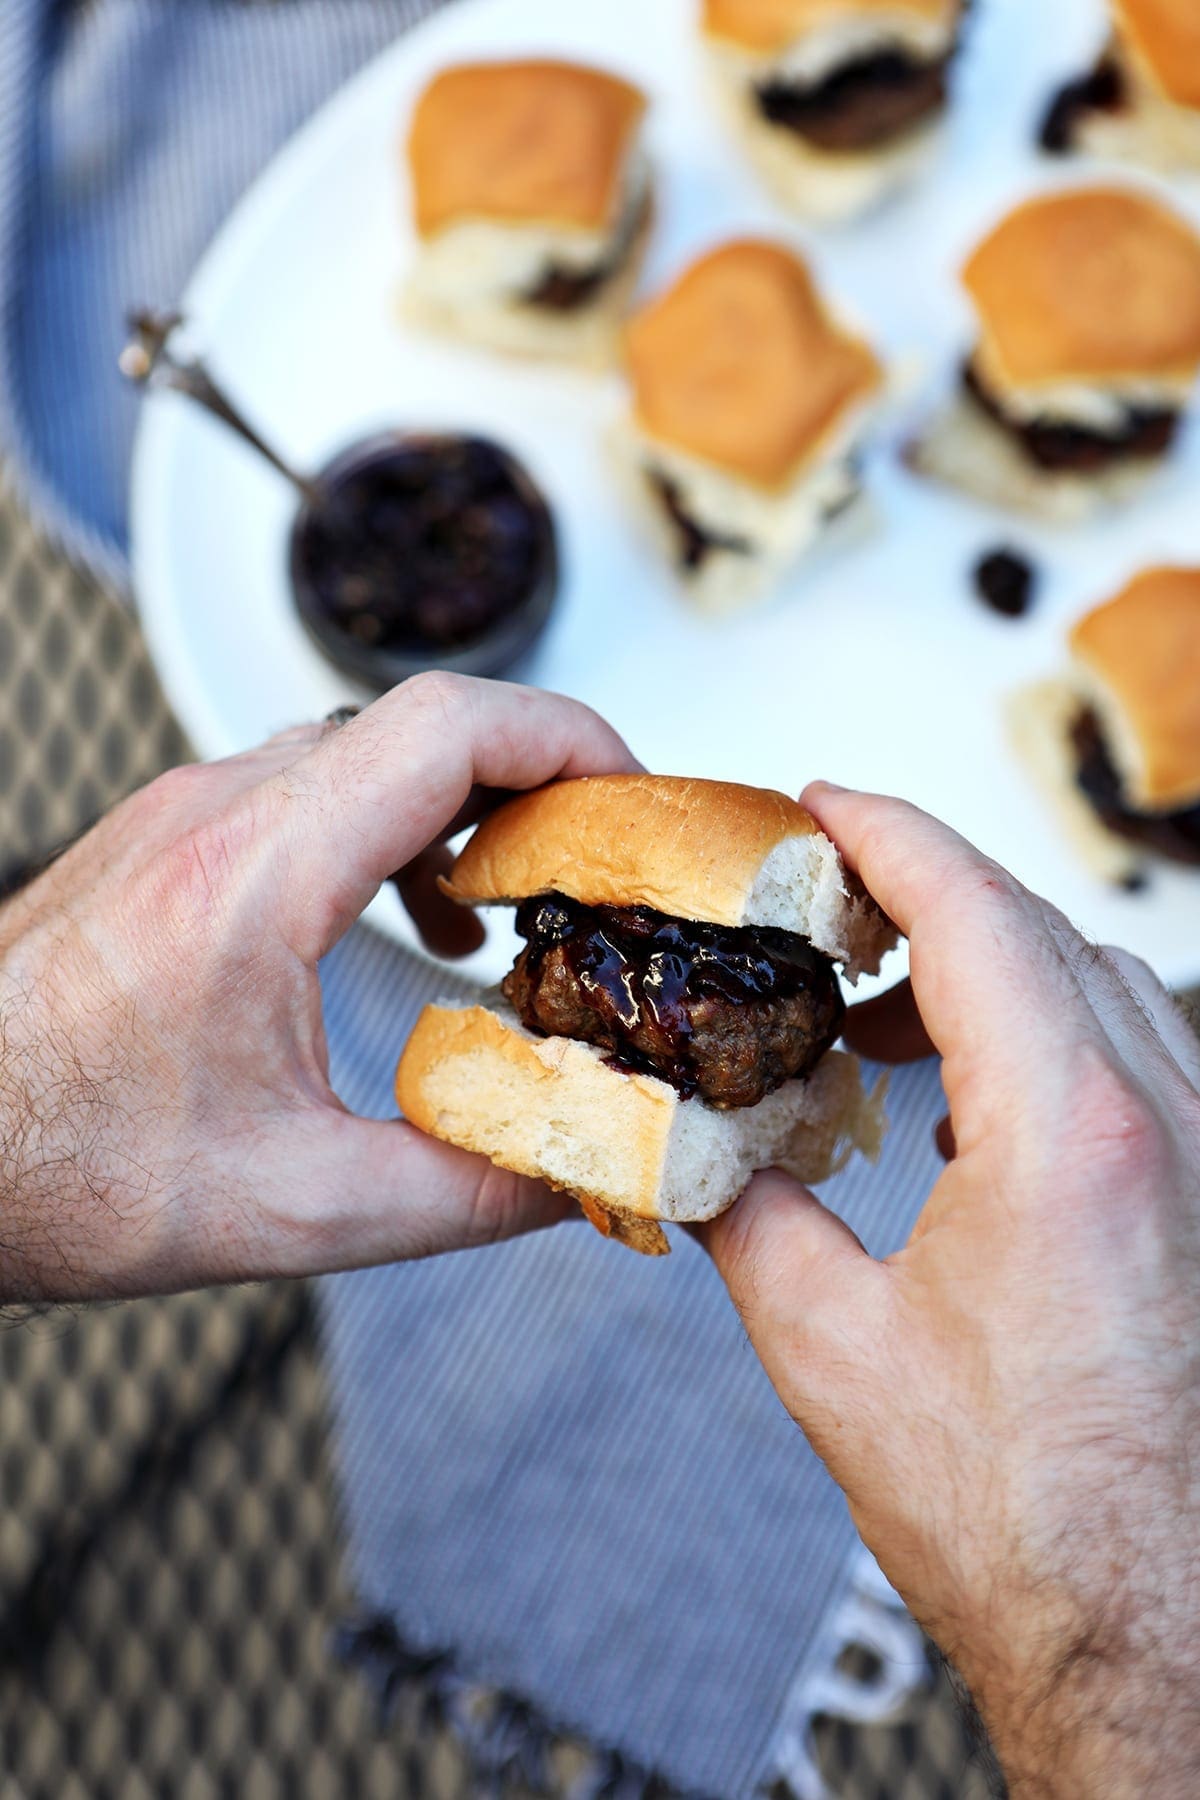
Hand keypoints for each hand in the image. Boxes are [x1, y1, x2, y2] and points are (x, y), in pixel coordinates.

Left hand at [0, 674, 636, 1303]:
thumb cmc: (56, 1166)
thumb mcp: (295, 1208)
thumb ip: (464, 1191)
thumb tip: (582, 1172)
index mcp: (255, 875)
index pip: (449, 727)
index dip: (570, 740)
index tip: (634, 796)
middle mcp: (216, 814)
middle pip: (423, 724)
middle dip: (539, 779)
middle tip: (603, 860)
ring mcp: (184, 815)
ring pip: (366, 748)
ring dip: (463, 806)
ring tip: (518, 902)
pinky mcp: (167, 838)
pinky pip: (311, 786)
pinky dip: (394, 830)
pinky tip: (415, 914)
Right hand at [704, 785, 1199, 1796]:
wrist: (1144, 1625)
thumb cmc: (1019, 1514)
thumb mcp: (828, 1347)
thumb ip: (747, 1215)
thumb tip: (694, 1146)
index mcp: (1073, 1137)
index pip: (976, 913)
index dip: (887, 834)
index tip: (823, 803)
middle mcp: (1166, 1123)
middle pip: (1040, 928)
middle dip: (926, 887)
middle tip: (828, 892)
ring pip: (1100, 981)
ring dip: (988, 959)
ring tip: (885, 999)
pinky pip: (1133, 1050)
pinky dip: (1043, 1027)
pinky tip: (972, 1091)